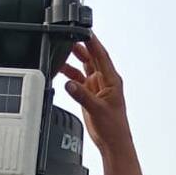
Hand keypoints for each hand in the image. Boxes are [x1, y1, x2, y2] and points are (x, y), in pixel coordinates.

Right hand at [60, 33, 132, 156]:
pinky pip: (78, 81)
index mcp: (112, 81)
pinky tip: (61, 72)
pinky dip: (70, 76)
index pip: (102, 56)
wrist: (113, 143)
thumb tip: (70, 84)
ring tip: (61, 52)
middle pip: (92, 58)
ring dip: (74, 60)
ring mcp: (97, 88)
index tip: (85, 31)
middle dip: (81, 47)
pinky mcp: (90, 96)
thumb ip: (82, 96)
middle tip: (68, 37)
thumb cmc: (114, 127)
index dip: (93, 43)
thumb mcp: (97, 110)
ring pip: (84, 68)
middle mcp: (105, 81)